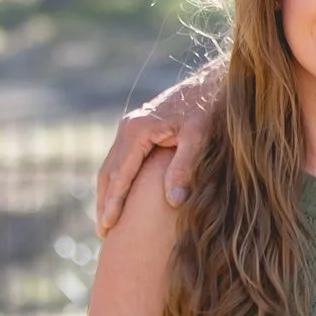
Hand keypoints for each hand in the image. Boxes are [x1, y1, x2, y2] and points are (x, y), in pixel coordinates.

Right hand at [95, 71, 218, 234]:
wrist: (212, 82)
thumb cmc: (208, 108)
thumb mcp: (199, 137)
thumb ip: (184, 168)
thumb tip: (173, 202)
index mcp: (137, 130)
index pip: (120, 175)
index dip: (113, 203)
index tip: (108, 227)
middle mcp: (128, 127)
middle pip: (108, 172)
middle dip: (104, 203)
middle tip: (103, 234)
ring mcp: (131, 126)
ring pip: (111, 166)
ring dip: (107, 193)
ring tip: (107, 222)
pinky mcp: (139, 128)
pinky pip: (121, 159)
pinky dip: (116, 180)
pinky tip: (121, 196)